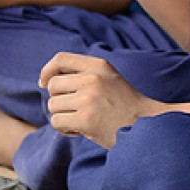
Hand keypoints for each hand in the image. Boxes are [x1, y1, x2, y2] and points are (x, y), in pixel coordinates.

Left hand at [39, 53, 162, 148]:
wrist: (145, 126)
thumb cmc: (123, 104)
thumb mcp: (108, 77)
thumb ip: (84, 73)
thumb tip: (47, 79)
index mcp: (99, 65)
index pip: (61, 59)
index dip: (47, 70)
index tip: (43, 82)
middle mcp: (93, 78)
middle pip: (53, 85)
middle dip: (58, 99)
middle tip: (74, 109)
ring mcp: (89, 99)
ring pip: (53, 105)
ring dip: (62, 116)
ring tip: (80, 120)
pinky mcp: (86, 119)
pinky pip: (57, 122)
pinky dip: (64, 129)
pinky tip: (79, 131)